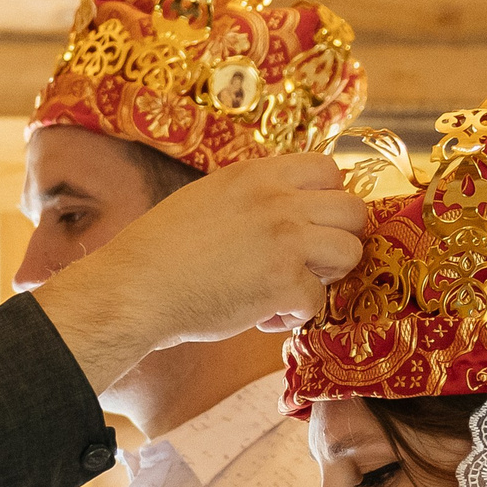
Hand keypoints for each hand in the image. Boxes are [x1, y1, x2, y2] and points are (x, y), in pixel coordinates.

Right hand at [33, 151, 367, 391]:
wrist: (135, 290)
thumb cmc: (157, 252)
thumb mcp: (205, 199)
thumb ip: (249, 196)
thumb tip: (278, 207)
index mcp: (257, 175)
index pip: (329, 169)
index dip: (327, 200)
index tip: (309, 225)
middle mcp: (278, 200)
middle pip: (352, 210)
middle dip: (336, 239)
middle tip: (306, 262)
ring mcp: (286, 241)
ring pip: (350, 252)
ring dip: (326, 276)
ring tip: (290, 289)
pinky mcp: (284, 284)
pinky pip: (318, 300)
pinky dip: (295, 315)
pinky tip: (264, 317)